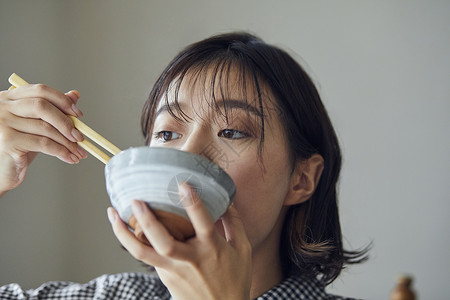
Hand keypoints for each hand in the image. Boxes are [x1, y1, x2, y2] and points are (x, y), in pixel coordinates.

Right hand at [0, 84, 86, 195]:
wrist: (1, 171)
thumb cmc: (18, 147)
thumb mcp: (36, 126)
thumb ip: (52, 110)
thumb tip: (74, 95)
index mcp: (10, 98)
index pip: (41, 91)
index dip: (62, 101)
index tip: (78, 114)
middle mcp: (3, 107)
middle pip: (42, 107)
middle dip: (66, 122)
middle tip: (80, 137)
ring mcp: (3, 123)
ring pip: (45, 128)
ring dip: (67, 142)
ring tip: (79, 152)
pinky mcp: (8, 141)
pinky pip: (43, 144)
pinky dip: (61, 151)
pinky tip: (70, 158)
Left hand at [108, 184, 251, 299]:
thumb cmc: (235, 278)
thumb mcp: (242, 249)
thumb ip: (234, 222)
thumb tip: (227, 199)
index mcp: (211, 248)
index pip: (201, 221)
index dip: (192, 201)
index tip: (182, 184)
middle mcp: (190, 258)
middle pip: (162, 241)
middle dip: (147, 219)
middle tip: (136, 200)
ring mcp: (174, 270)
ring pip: (142, 253)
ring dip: (124, 234)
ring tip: (112, 214)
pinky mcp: (165, 277)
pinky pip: (146, 257)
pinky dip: (133, 241)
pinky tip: (125, 228)